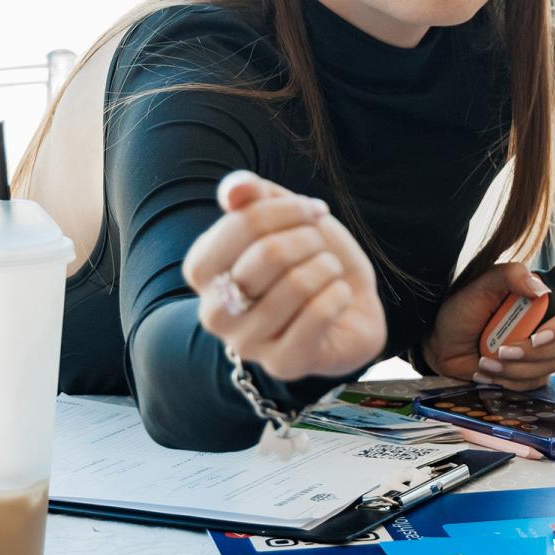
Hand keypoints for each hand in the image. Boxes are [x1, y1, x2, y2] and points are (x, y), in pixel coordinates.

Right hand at [183, 170, 386, 382]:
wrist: (350, 308)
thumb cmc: (308, 259)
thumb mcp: (284, 217)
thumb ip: (253, 194)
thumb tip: (234, 190)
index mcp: (204, 270)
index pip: (240, 223)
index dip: (285, 209)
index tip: (311, 210)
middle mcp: (214, 311)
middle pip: (269, 255)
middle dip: (309, 239)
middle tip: (320, 245)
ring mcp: (247, 343)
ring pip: (296, 285)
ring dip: (327, 268)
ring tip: (329, 271)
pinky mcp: (282, 364)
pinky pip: (318, 314)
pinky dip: (340, 294)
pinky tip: (338, 296)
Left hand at [422, 262, 554, 388]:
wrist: (442, 342)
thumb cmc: (462, 308)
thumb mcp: (482, 283)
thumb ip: (511, 275)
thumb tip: (540, 289)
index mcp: (545, 299)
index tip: (537, 335)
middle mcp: (549, 324)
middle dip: (534, 352)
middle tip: (502, 351)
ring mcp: (541, 351)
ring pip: (551, 366)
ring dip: (517, 369)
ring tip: (486, 361)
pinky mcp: (529, 373)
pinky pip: (535, 384)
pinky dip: (510, 382)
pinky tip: (487, 372)